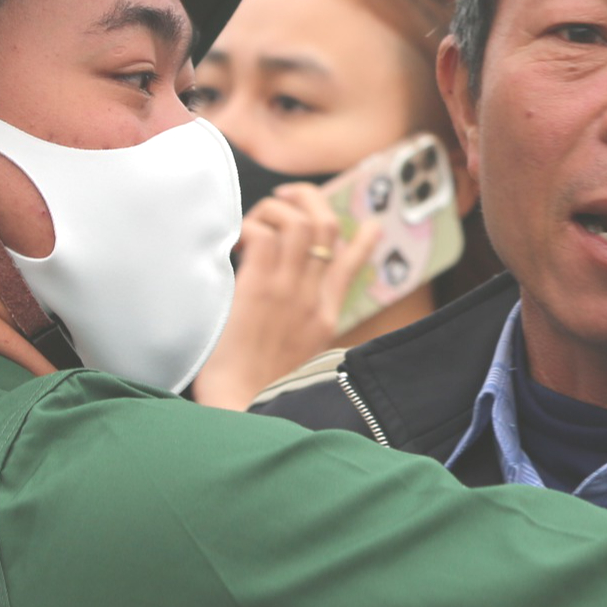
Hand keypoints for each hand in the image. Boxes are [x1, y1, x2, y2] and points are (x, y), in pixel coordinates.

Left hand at [197, 185, 378, 410]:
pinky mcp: (257, 290)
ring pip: (298, 223)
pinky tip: (235, 244)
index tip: (371, 225)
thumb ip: (305, 335)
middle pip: (326, 228)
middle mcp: (312, 299)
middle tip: (284, 197)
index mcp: (326, 318)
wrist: (243, 409)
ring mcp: (287, 292)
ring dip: (273, 211)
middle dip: (308, 199)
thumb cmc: (258, 392)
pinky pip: (263, 236)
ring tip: (253, 222)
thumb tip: (300, 326)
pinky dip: (248, 229)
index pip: (350, 267)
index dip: (363, 241)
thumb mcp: (300, 363)